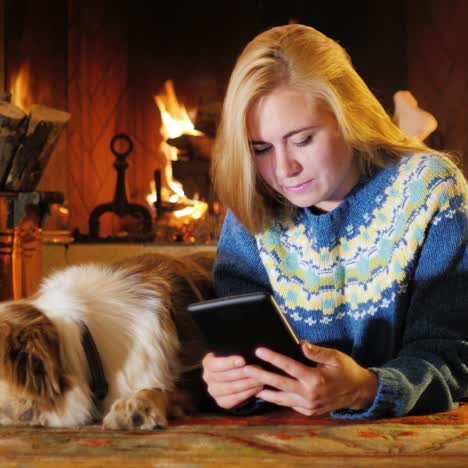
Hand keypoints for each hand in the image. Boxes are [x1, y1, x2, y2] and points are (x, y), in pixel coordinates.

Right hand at [201, 352, 263, 409]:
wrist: (238, 375)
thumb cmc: (237, 360)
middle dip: (242, 373)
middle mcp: (207, 377)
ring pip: (230, 388)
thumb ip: (235, 351)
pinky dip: (247, 394)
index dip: (228, 363)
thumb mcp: (233, 352)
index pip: (214, 364)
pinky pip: (234, 399)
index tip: (242, 360)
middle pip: (223, 377)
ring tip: (260, 379)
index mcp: (208, 363)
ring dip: (247, 384)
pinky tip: (256, 388)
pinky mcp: (221, 402)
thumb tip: (247, 349)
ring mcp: (213, 391)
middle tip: (257, 370)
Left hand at [243, 342, 378, 415]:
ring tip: (249, 384)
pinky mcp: (308, 411)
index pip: (289, 367)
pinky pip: (288, 404)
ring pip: (281, 398)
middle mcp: (309, 395)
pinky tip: (265, 393)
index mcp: (315, 379)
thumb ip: (316, 352)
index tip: (259, 351)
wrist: (358, 393)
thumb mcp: (335, 357)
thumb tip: (301, 343)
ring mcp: (308, 406)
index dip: (273, 358)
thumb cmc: (346, 370)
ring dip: (265, 391)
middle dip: (261, 376)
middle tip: (246, 369)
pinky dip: (276, 399)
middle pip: (280, 384)